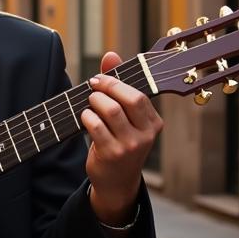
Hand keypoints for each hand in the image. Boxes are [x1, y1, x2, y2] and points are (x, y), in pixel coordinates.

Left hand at [81, 51, 163, 224]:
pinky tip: (85, 117)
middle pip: (130, 99)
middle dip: (108, 87)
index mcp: (153, 123)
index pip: (139, 94)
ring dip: (95, 102)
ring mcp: (130, 146)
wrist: (116, 182)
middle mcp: (146, 134)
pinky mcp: (112, 154)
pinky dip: (87, 117)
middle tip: (93, 86)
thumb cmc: (119, 142)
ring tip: (89, 102)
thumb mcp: (124, 117)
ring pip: (111, 111)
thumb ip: (119, 84)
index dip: (117, 82)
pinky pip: (97, 127)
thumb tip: (111, 54)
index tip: (101, 78)